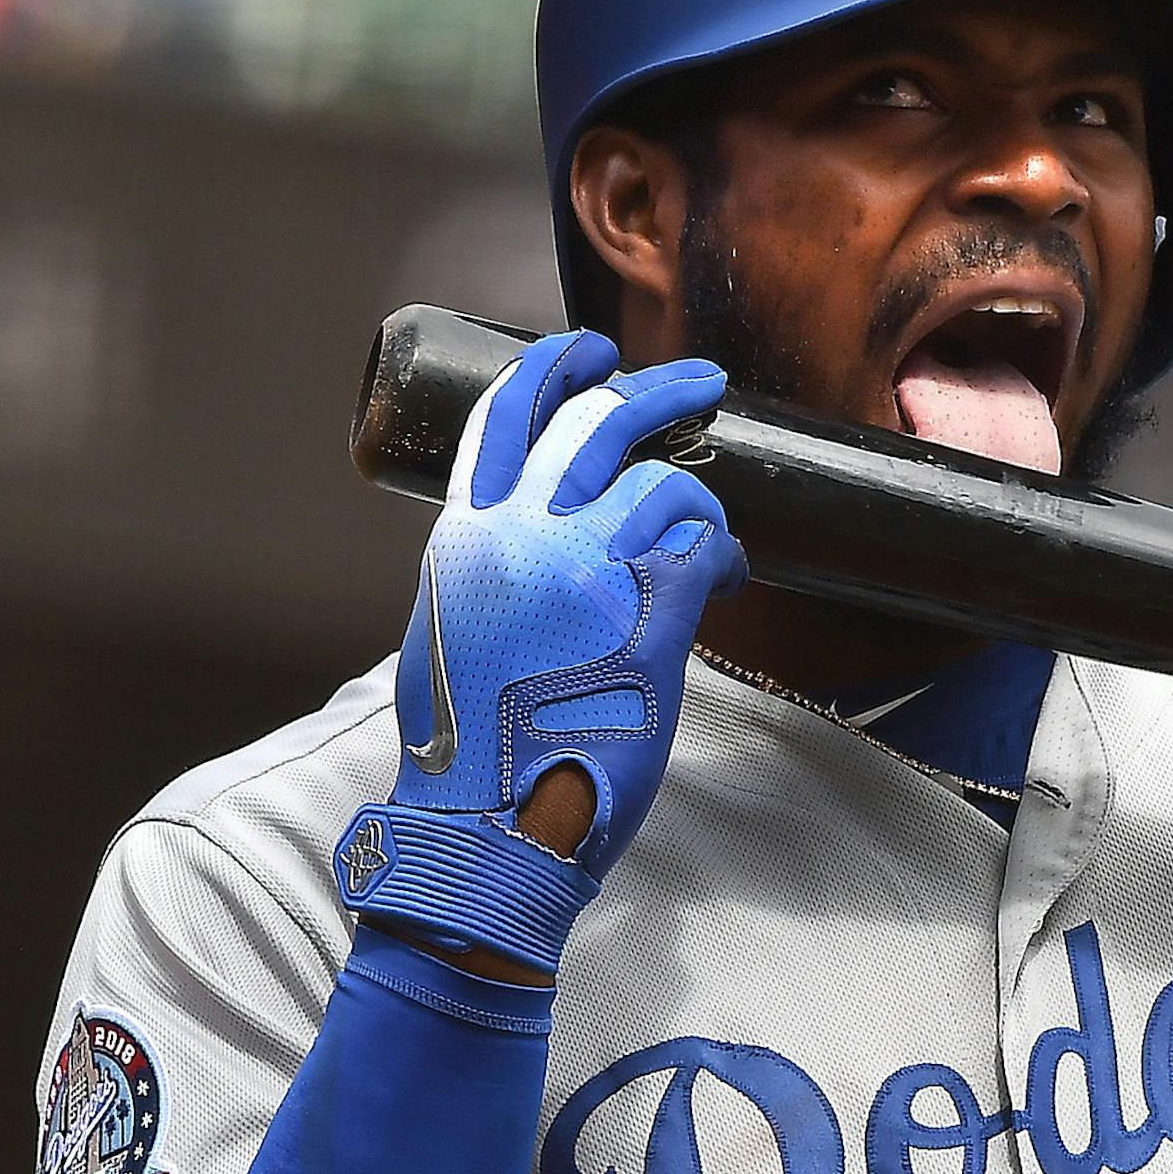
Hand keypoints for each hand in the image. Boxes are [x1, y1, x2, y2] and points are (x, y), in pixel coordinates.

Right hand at [333, 330, 745, 973]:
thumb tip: (531, 554)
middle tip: (700, 380)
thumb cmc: (471, 749)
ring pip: (664, 485)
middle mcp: (519, 538)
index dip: (553, 371)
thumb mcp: (449, 636)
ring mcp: (584, 573)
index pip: (504, 419)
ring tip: (706, 538)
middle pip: (597, 425)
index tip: (590, 350)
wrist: (485, 824)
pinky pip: (703, 549)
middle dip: (657, 391)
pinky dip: (723, 555)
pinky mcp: (645, 619)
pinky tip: (723, 578)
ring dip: (698, 503)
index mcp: (463, 539)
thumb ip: (488, 576)